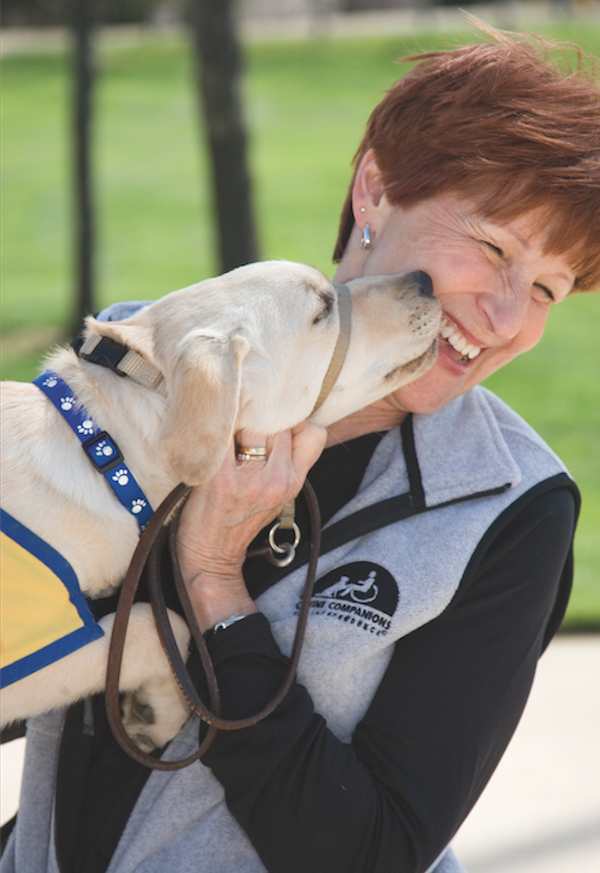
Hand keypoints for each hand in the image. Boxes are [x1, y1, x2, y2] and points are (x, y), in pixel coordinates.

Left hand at [176, 421, 326, 630]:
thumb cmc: (238, 520)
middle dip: (260, 416)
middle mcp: (279, 480)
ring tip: (223, 431)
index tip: (273, 421)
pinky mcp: (220, 479)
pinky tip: (204, 436)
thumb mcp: (277, 494)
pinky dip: (212, 430)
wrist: (211, 556)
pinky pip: (221, 437)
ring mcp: (251, 480)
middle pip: (279, 423)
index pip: (314, 433)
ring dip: (236, 421)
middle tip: (240, 422)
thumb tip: (281, 419)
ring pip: (253, 424)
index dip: (295, 421)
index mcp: (295, 481)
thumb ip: (286, 461)